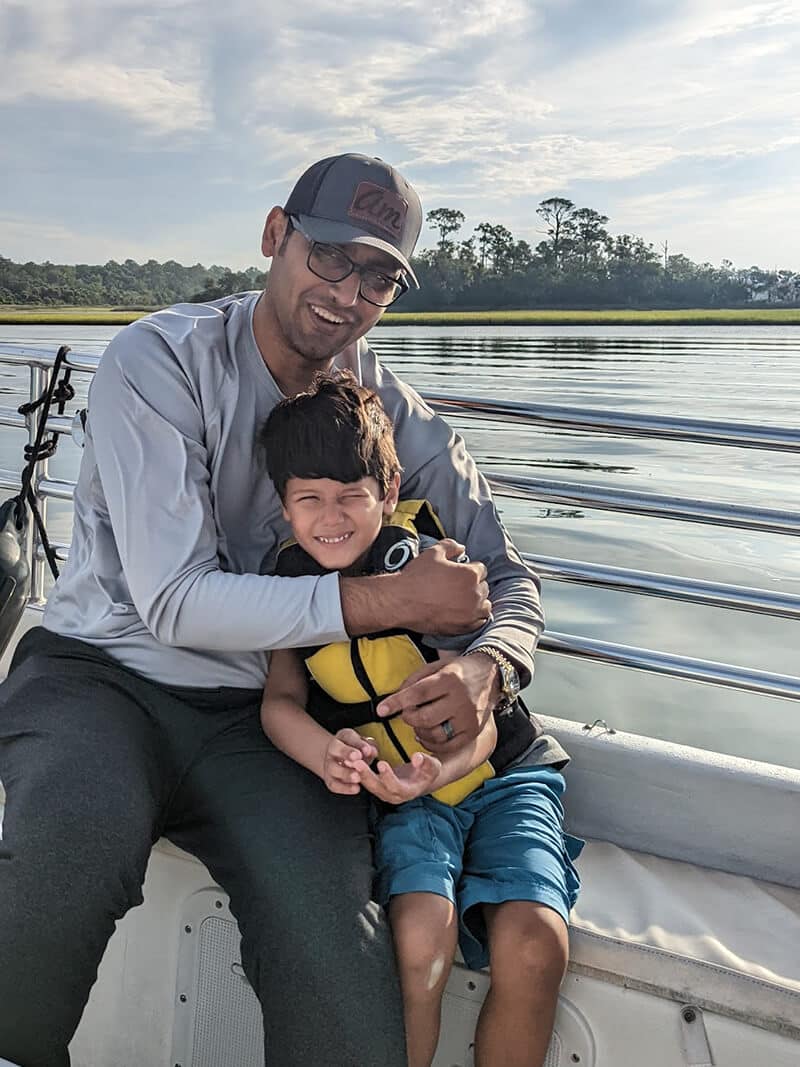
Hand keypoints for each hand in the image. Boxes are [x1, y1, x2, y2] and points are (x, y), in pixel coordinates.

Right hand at [322, 729, 377, 794]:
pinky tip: (356, 788)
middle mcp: (333, 750)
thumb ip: (368, 747)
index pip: (348, 737)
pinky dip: (345, 788)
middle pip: (336, 750)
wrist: (339, 760)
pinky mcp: (330, 780)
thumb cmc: (356, 751)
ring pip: (334, 769)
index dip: (358, 743)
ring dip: (346, 773)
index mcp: (342, 737)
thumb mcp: (363, 745)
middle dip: (347, 754)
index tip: (367, 749)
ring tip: (357, 777)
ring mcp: (329, 766)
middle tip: (358, 759)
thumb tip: (372, 751)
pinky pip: (334, 785)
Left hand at [356, 752, 442, 803]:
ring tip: (351, 761)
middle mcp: (394, 796)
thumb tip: (417, 757)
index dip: (388, 776)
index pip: (396, 787)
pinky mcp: (378, 787)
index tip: (381, 763)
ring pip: (369, 786)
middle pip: (378, 788)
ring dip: (359, 774)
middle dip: (367, 776)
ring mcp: (385, 793)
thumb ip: (426, 761)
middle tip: (357, 763)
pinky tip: (352, 761)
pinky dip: (359, 773)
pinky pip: (367, 782)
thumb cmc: (428, 772)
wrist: (422, 779)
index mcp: (408, 792)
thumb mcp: (433, 766)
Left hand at [376, 653, 500, 751]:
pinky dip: (432, 743)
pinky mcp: (474, 731)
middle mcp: (462, 699)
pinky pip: (448, 746)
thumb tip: (394, 700)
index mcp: (450, 678)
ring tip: (419, 723)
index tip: (380, 710)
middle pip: (425, 717)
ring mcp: (470, 718)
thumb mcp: (436, 666)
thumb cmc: (458, 670)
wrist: (492, 675)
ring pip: (435, 734)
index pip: (418, 693)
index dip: (397, 702)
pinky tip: (427, 734)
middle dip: (409, 718)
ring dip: (419, 731)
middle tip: (407, 714)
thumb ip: (414, 681)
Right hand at [395, 539, 490, 635]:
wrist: (401, 602)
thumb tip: (461, 548)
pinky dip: (475, 617)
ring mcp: (470, 612)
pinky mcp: (464, 627)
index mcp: (470, 574)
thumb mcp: (433, 553)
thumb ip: (451, 546)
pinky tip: (464, 613)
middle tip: (458, 586)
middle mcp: (475, 594)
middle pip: (484, 587)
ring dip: (477, 602)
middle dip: (473, 585)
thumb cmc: (416, 577)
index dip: (470, 569)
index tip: (460, 573)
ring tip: (463, 600)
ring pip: (485, 605)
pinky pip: (479, 622)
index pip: (481, 570)